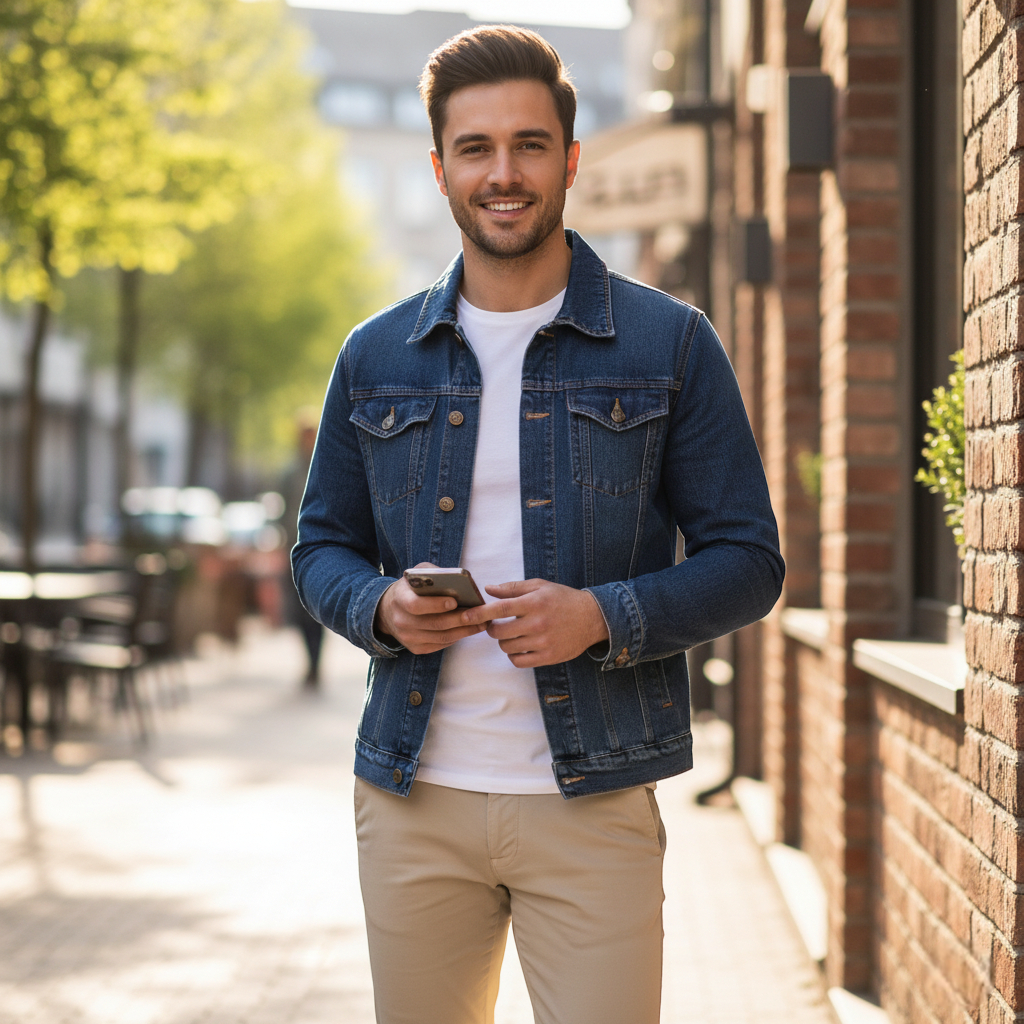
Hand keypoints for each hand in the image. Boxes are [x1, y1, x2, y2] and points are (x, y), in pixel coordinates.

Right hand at [375, 562, 485, 654]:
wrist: (388, 611)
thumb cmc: (410, 588)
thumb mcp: (417, 574)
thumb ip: (434, 574)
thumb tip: (459, 580)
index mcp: (400, 599)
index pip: (416, 605)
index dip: (436, 604)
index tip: (454, 601)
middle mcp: (401, 621)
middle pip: (435, 623)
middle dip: (460, 620)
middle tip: (481, 615)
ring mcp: (408, 638)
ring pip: (441, 637)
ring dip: (464, 631)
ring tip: (481, 623)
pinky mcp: (416, 648)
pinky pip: (440, 645)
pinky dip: (456, 638)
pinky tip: (468, 630)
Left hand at [460, 579, 608, 668]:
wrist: (592, 618)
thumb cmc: (562, 599)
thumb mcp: (539, 586)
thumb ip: (512, 588)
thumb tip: (488, 589)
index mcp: (534, 603)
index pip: (499, 609)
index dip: (479, 613)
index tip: (465, 615)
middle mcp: (538, 623)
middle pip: (499, 632)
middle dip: (491, 628)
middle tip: (496, 625)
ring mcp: (543, 642)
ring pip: (507, 647)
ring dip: (504, 641)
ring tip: (512, 634)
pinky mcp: (548, 657)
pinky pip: (519, 661)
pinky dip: (514, 655)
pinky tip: (520, 647)